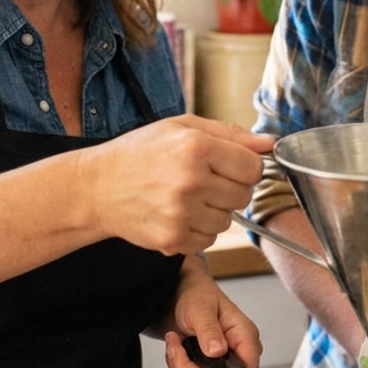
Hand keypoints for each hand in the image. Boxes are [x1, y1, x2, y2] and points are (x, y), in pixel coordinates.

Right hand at [88, 115, 273, 255]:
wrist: (96, 187)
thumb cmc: (140, 152)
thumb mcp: (182, 127)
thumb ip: (231, 134)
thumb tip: (270, 144)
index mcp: (196, 147)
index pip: (253, 167)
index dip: (245, 167)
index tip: (229, 166)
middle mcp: (190, 181)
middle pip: (244, 196)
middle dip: (230, 189)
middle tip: (203, 180)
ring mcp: (180, 214)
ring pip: (228, 221)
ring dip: (213, 211)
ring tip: (185, 197)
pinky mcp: (172, 239)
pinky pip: (209, 240)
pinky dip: (198, 230)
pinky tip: (177, 214)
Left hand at [162, 260, 261, 367]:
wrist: (176, 292)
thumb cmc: (195, 294)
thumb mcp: (200, 309)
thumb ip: (209, 330)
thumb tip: (218, 351)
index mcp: (245, 336)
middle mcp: (237, 351)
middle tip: (176, 348)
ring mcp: (223, 360)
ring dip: (181, 367)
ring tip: (174, 341)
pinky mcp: (208, 365)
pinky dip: (178, 365)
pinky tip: (175, 345)